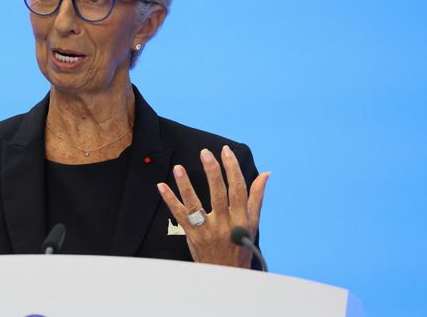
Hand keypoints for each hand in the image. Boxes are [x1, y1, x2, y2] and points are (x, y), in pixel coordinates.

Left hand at [157, 145, 268, 267]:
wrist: (227, 274)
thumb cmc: (240, 247)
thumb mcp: (252, 224)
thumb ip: (256, 198)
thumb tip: (265, 174)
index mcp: (242, 218)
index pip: (238, 188)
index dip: (232, 168)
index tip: (226, 152)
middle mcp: (225, 223)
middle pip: (219, 193)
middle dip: (213, 171)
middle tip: (205, 153)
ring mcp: (208, 230)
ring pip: (196, 204)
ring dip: (186, 185)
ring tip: (178, 168)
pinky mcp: (193, 236)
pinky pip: (179, 216)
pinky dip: (170, 200)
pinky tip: (161, 186)